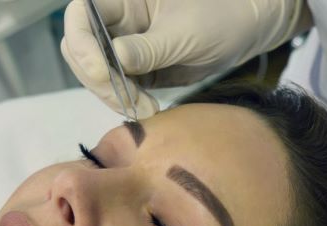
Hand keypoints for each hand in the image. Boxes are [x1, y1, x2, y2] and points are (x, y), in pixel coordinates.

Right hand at [60, 0, 304, 117]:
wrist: (245, 31)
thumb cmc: (220, 16)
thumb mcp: (184, 33)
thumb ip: (149, 47)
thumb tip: (115, 60)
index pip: (81, 15)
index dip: (82, 44)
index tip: (102, 72)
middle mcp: (118, 20)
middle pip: (82, 48)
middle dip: (97, 77)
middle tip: (125, 98)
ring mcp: (126, 46)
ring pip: (97, 73)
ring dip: (113, 94)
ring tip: (143, 108)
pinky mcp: (138, 70)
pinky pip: (119, 87)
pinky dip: (126, 101)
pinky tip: (146, 109)